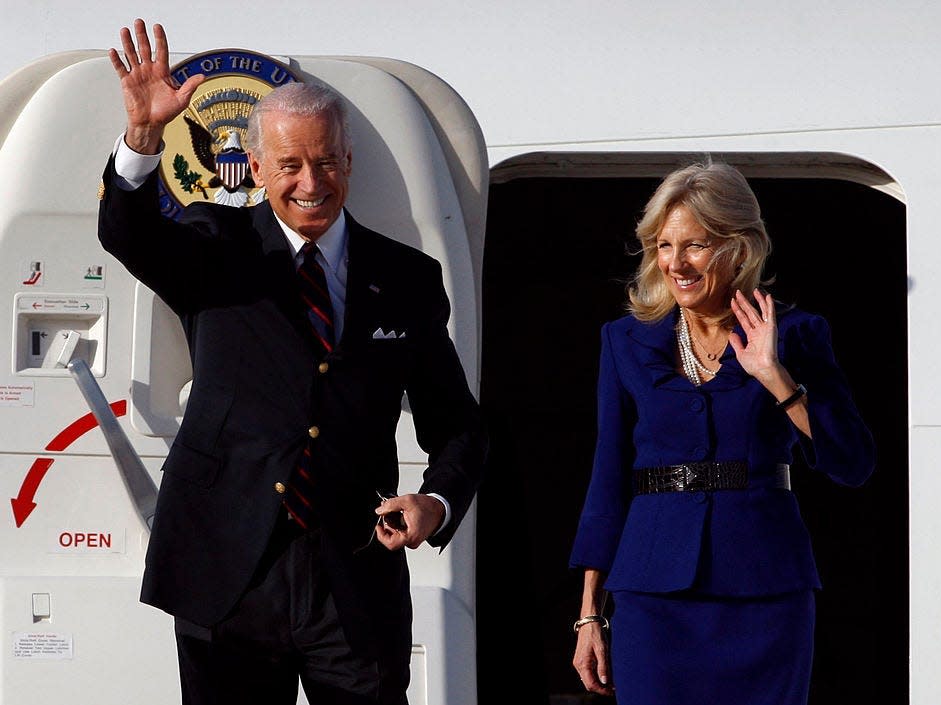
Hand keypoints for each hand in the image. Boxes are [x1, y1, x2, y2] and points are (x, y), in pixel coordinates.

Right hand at [108, 19, 204, 153]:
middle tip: (139, 23)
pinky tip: (114, 51)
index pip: (161, 50)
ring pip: (131, 54)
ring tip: (125, 31)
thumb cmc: (166, 112)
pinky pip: (121, 68)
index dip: (159, 39)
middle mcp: (149, 70)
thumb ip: (190, 86)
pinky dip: (117, 60)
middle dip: (142, 35)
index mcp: (162, 72)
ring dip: (128, 43)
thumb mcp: (182, 99)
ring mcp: (137, 74)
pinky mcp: (127, 81)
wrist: (151, 123)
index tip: (157, 27)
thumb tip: (202, 77)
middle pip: (144, 48)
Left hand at [374, 493, 444, 549]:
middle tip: (389, 511)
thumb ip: (390, 505)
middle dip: (388, 523)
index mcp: (412, 536)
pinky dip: (398, 524)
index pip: (390, 543)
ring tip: (398, 511)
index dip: (381, 534)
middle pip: (391, 537)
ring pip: (395, 534)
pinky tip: (402, 515)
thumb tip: (379, 511)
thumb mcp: (407, 501)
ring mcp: (413, 540)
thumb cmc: (428, 507)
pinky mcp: (413, 537)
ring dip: (393, 522)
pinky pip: (400, 533)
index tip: (378, 525)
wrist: (440, 509)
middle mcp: (412, 542)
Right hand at [573, 623, 613, 695]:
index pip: (591, 684)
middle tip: (613, 689)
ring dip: (599, 683)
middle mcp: (579, 665)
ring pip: (588, 679)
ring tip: (611, 683)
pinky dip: (596, 676)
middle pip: (589, 684)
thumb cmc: (596, 635)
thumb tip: (605, 682)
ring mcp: (579, 663)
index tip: (612, 691)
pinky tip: (605, 675)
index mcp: (583, 663)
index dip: (602, 690)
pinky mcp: (582, 660)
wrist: (590, 623)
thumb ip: (603, 666)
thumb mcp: (602, 650)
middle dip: (601, 688)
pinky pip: (588, 673)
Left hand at [728, 289, 780, 382]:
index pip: (744, 320)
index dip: (738, 310)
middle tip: (738, 292)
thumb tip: (732, 333)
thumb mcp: (741, 353)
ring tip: (753, 290)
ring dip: (757, 300)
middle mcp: (759, 330)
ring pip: (760, 311)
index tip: (732, 302)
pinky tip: (767, 296)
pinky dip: (769, 305)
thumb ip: (736, 342)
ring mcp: (765, 328)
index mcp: (752, 336)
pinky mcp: (771, 328)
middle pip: (750, 313)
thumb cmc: (754, 365)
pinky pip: (770, 314)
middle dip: (744, 303)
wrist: (763, 369)